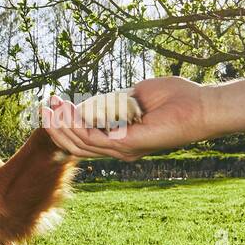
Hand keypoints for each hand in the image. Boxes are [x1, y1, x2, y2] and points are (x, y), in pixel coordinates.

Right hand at [42, 76, 211, 159]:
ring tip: (51, 108)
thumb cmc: (176, 99)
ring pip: (82, 143)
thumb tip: (91, 102)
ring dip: (63, 125)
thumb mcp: (136, 96)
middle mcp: (121, 148)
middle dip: (58, 126)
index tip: (53, 105)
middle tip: (45, 107)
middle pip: (78, 145)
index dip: (66, 124)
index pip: (86, 139)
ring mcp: (124, 149)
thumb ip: (114, 101)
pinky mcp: (129, 144)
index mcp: (122, 139)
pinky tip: (68, 111)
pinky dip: (78, 124)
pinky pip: (94, 137)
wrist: (200, 106)